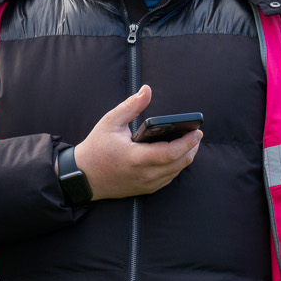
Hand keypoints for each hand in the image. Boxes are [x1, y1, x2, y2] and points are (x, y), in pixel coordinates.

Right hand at [72, 84, 200, 200]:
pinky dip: (176, 166)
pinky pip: (168, 178)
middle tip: (197, 134)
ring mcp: (146, 184)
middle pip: (179, 163)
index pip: (171, 152)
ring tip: (190, 142)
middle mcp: (144, 174)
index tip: (198, 131)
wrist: (83, 176)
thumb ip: (131, 106)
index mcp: (136, 158)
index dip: (188, 142)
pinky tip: (176, 154)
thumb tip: (146, 90)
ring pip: (176, 171)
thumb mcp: (110, 122)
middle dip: (192, 148)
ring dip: (186, 157)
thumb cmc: (96, 148)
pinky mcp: (146, 189)